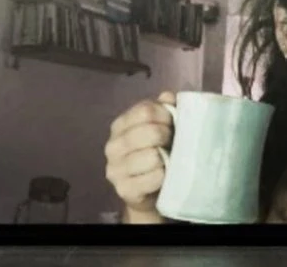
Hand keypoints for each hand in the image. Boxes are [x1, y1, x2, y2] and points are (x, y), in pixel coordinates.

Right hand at [104, 91, 174, 222]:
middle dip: (168, 136)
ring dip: (167, 158)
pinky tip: (164, 176)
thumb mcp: (162, 126)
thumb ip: (165, 108)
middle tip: (173, 142)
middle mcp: (113, 146)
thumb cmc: (159, 151)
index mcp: (120, 125)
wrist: (152, 190)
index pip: (145, 110)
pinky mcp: (124, 189)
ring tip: (169, 160)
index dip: (166, 115)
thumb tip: (168, 97)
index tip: (173, 123)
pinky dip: (164, 176)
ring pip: (152, 156)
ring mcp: (115, 169)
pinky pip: (154, 178)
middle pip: (150, 132)